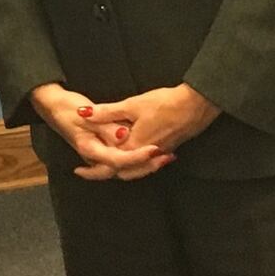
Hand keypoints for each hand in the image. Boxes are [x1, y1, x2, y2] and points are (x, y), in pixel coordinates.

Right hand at [28, 83, 172, 181]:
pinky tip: (152, 151)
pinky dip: (138, 157)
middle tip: (167, 157)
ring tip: (165, 156)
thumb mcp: (85, 114)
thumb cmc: (67, 107)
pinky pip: (122, 159)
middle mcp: (94, 156)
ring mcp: (98, 155)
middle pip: (124, 170)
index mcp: (90, 148)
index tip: (154, 148)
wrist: (51, 105)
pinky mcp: (102, 149)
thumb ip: (106, 126)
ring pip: (125, 167)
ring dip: (145, 164)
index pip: (118, 159)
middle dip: (146, 166)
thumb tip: (124, 136)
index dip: (137, 156)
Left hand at [87, 84, 220, 160]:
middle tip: (88, 170)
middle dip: (106, 172)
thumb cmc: (164, 103)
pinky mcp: (168, 149)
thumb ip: (106, 112)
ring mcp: (159, 154)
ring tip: (106, 163)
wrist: (196, 105)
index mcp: (134, 147)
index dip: (92, 170)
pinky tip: (131, 153)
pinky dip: (135, 163)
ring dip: (121, 167)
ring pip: (136, 169)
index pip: (110, 166)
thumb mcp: (132, 105)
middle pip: (122, 172)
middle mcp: (147, 156)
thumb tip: (83, 113)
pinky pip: (147, 164)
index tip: (78, 171)